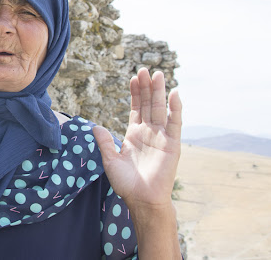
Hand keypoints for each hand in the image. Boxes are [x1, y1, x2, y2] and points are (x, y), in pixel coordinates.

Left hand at [93, 68, 181, 210]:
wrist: (142, 200)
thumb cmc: (126, 184)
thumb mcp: (110, 160)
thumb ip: (104, 142)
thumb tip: (95, 126)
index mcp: (134, 134)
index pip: (135, 108)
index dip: (135, 93)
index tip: (134, 78)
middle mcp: (149, 132)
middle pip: (148, 104)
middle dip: (146, 87)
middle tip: (144, 70)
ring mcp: (161, 137)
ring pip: (160, 109)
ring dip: (159, 92)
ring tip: (157, 74)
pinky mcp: (172, 144)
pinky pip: (174, 123)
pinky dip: (175, 108)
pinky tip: (175, 94)